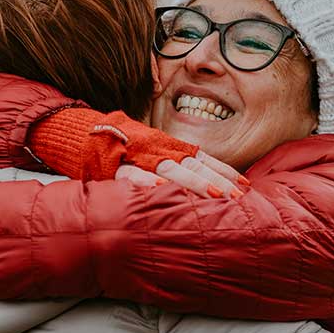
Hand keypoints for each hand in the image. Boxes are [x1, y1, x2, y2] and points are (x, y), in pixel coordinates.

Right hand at [117, 151, 246, 198]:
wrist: (87, 135)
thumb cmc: (127, 151)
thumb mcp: (156, 154)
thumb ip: (179, 166)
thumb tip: (210, 185)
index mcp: (170, 148)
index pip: (203, 159)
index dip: (225, 171)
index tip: (246, 185)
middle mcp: (159, 151)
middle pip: (193, 165)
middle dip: (217, 181)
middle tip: (237, 197)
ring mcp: (139, 159)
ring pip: (171, 170)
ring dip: (193, 182)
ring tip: (214, 195)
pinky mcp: (117, 169)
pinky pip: (132, 176)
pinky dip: (146, 182)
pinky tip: (160, 190)